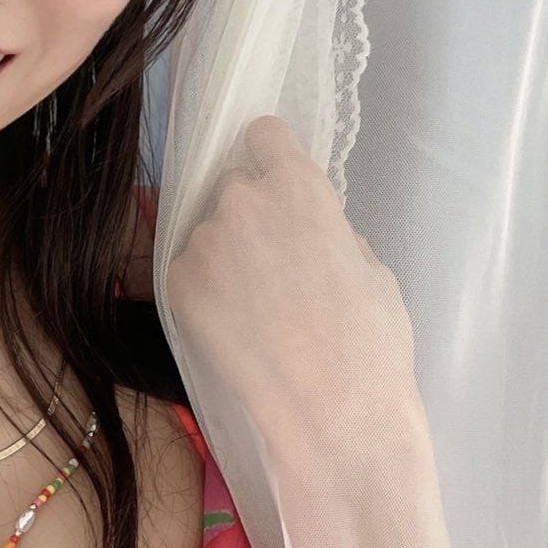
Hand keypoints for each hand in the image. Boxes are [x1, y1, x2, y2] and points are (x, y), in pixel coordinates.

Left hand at [162, 116, 422, 461]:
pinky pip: (189, 272)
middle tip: (272, 264)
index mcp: (297, 186)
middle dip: (250, 215)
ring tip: (256, 308)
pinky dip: (205, 291)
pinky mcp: (176, 285)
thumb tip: (314, 231)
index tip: (272, 177)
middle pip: (233, 187)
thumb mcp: (372, 270)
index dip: (270, 157)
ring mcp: (202, 243)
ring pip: (209, 234)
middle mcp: (241, 201)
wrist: (329, 413)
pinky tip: (233, 327)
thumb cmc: (369, 343)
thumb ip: (334, 232)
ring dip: (225, 256)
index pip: (264, 135)